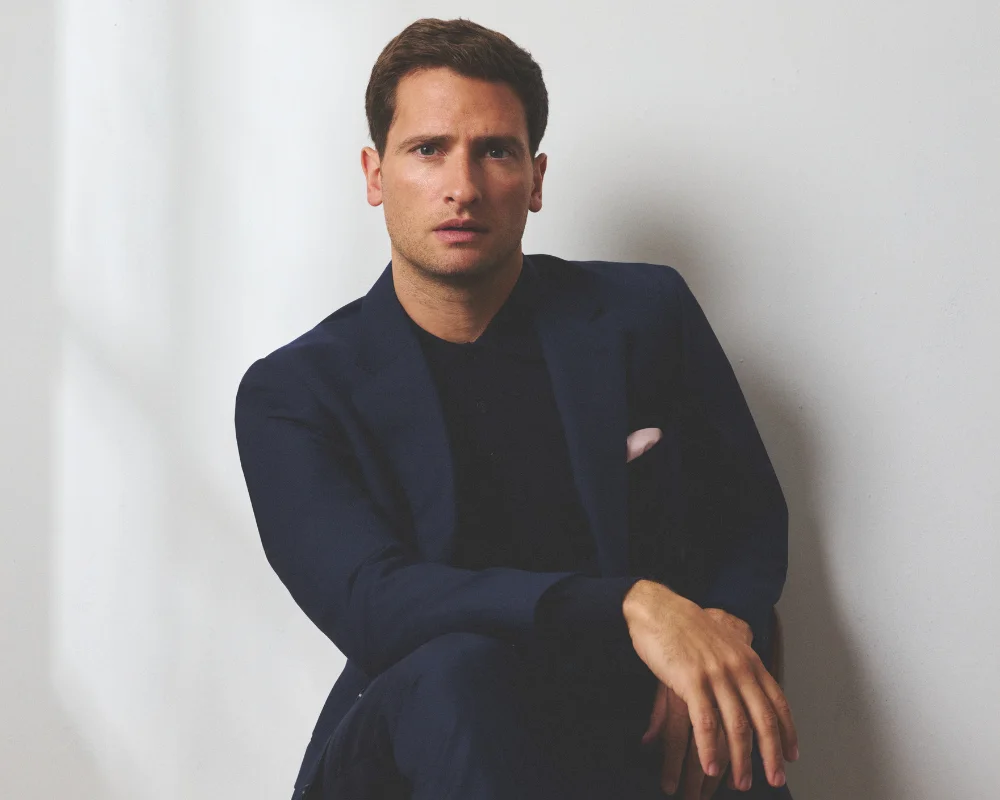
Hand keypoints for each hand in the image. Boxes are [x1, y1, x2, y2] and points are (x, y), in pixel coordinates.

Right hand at [623, 580, 798, 791]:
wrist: (658, 608)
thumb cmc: (688, 626)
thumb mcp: (724, 641)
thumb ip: (739, 664)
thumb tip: (751, 686)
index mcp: (748, 660)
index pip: (777, 702)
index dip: (787, 732)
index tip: (791, 756)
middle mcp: (738, 668)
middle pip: (762, 720)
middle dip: (771, 755)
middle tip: (775, 779)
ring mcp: (716, 674)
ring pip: (737, 726)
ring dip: (741, 760)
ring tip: (742, 783)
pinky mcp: (691, 680)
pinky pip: (705, 722)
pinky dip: (710, 748)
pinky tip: (711, 766)